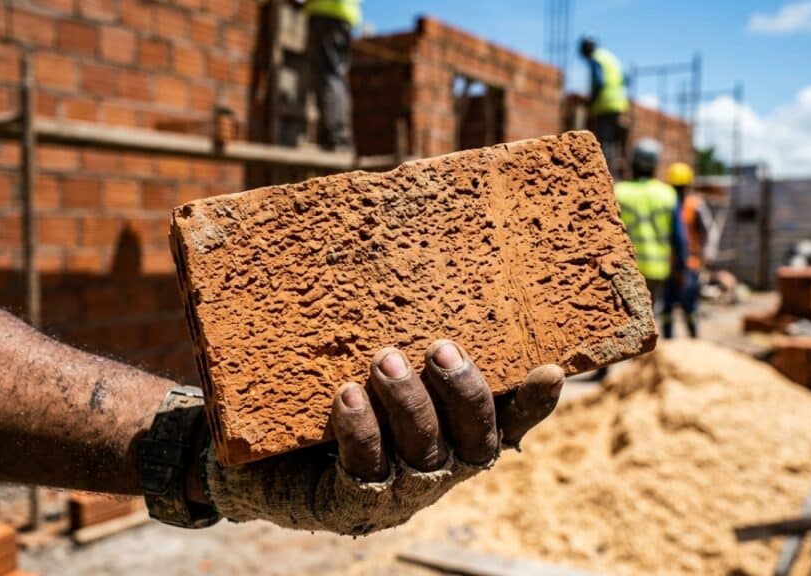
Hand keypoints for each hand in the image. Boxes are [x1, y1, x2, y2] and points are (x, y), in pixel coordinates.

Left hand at [201, 339, 563, 534]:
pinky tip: (346, 397)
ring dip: (410, 403)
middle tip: (442, 348)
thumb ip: (396, 330)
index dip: (534, 402)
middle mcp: (439, 463)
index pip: (508, 419)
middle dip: (465, 391)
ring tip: (384, 360)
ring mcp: (400, 487)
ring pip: (424, 450)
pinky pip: (366, 468)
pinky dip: (361, 431)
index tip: (550, 368)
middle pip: (476, 438)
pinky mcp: (353, 501)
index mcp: (455, 431)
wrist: (260, 457)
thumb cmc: (328, 396)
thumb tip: (401, 238)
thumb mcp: (368, 363)